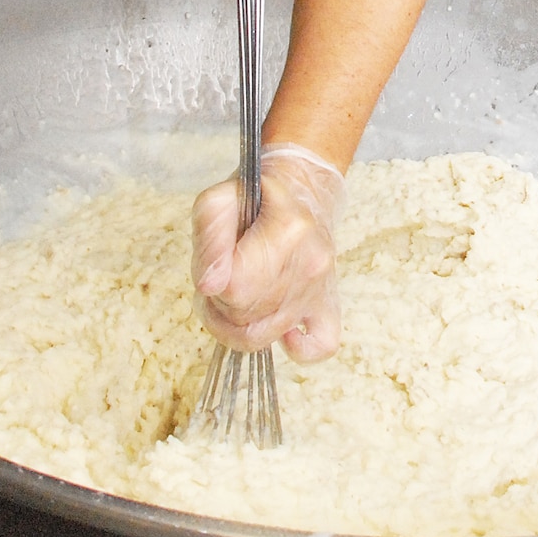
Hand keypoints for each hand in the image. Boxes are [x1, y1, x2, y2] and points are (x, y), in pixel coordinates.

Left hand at [192, 143, 345, 360]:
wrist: (302, 188)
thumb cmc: (255, 196)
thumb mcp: (218, 201)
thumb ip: (209, 239)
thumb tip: (210, 285)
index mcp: (288, 229)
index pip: (237, 288)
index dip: (212, 283)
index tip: (212, 267)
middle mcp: (311, 263)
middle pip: (246, 317)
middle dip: (219, 304)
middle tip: (219, 278)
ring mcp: (320, 288)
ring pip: (264, 336)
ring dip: (236, 324)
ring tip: (235, 297)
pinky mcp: (328, 304)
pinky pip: (320, 345)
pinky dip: (296, 347)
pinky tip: (277, 326)